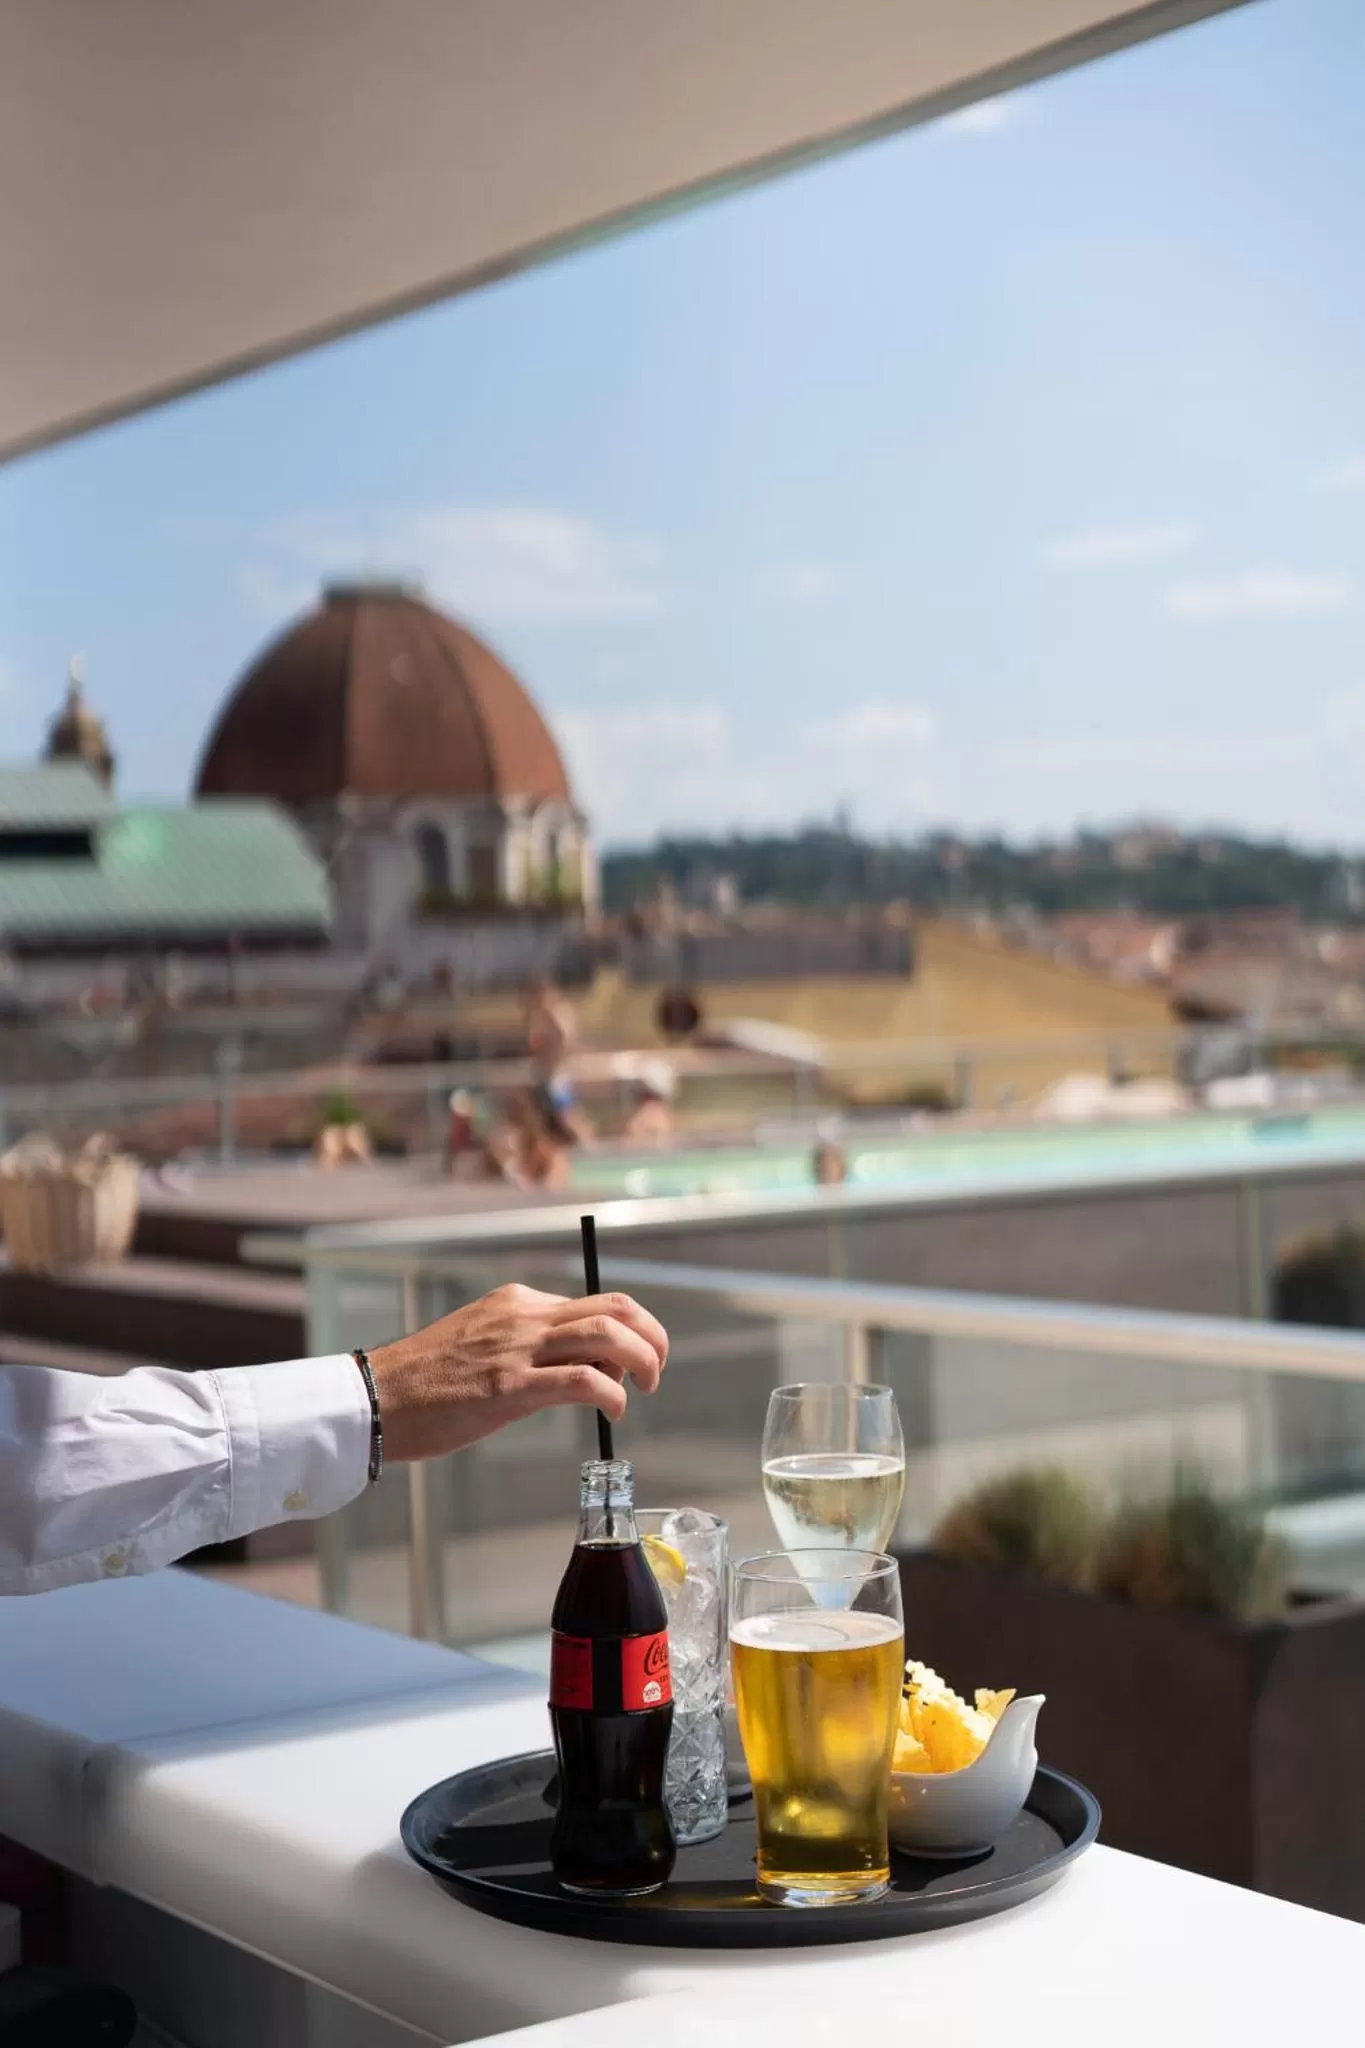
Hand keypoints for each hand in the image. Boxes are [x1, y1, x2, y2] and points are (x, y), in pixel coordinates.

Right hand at [367, 1284, 668, 1462]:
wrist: (377, 1397)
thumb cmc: (427, 1381)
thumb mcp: (483, 1342)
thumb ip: (527, 1344)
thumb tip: (578, 1366)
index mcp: (518, 1302)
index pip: (597, 1302)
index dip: (631, 1330)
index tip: (636, 1360)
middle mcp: (524, 1316)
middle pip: (616, 1308)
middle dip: (651, 1336)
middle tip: (656, 1370)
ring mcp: (518, 1349)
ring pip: (608, 1335)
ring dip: (642, 1360)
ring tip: (645, 1388)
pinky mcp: (510, 1386)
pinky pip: (581, 1380)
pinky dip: (612, 1394)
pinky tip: (614, 1411)